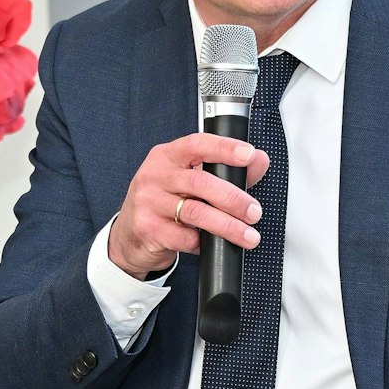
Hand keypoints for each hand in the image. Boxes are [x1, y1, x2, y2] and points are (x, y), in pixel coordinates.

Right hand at [108, 133, 271, 278]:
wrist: (129, 236)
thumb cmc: (164, 202)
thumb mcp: (189, 180)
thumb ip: (226, 171)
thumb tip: (259, 161)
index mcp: (167, 156)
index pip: (197, 144)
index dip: (225, 148)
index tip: (249, 155)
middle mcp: (155, 175)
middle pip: (200, 182)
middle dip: (233, 199)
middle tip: (254, 212)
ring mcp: (148, 202)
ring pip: (195, 212)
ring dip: (227, 226)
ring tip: (248, 235)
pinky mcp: (147, 228)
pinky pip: (184, 237)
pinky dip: (204, 242)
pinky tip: (213, 244)